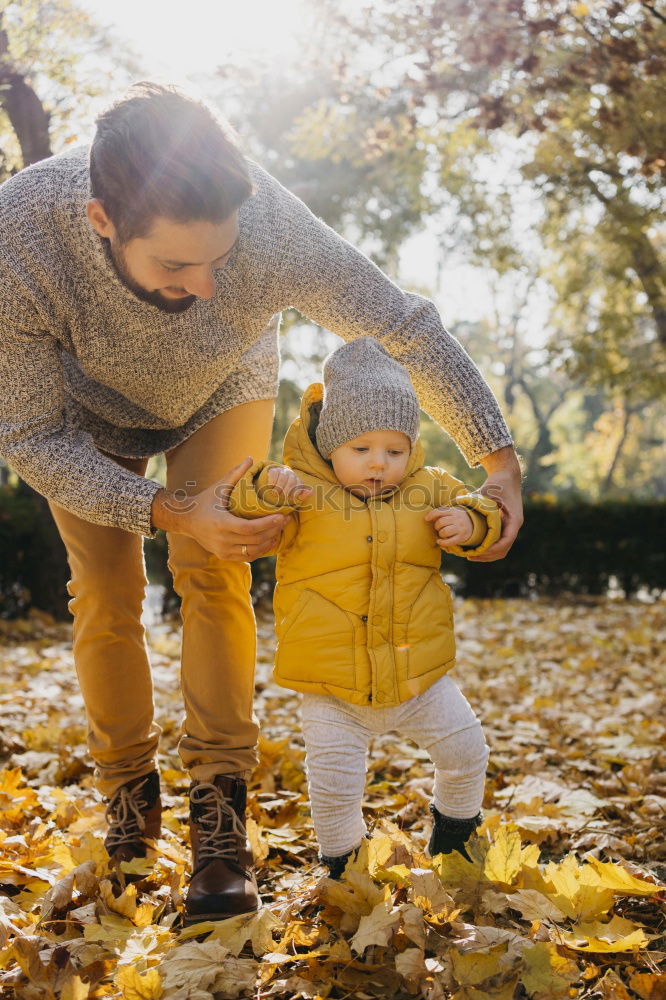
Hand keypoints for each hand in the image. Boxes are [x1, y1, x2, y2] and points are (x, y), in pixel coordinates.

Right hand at [151, 457, 288, 560]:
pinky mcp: (224, 555)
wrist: (186, 520)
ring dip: (269, 541)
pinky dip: (260, 550)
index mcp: (220, 523)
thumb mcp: (219, 487)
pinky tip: (269, 540)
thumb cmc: (205, 500)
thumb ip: (236, 473)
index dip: (267, 524)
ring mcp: (222, 550)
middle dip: (273, 530)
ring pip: (252, 551)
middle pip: (254, 540)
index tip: (282, 516)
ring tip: (280, 530)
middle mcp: (221, 539)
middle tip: (286, 520)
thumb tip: (251, 458)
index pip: (249, 528)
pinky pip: (247, 556)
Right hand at [265, 465, 311, 503]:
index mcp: (297, 480)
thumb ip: (302, 495)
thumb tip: (311, 492)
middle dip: (286, 491)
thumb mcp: (294, 494)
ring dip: (278, 488)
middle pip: (291, 482)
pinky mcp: (274, 470)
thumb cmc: (285, 491)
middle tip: (280, 498)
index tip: (289, 499)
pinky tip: (270, 487)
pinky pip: (274, 475)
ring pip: (283, 479)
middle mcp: (291, 474)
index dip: (294, 493)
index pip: (299, 486)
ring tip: (274, 494)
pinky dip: (272, 482)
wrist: (273, 481)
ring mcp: (283, 471)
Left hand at [425, 506, 473, 547]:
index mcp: (453, 510)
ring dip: (440, 533)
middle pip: (441, 522)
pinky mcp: (462, 537)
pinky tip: (439, 541)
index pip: (439, 511)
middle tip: (438, 528)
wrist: (473, 524)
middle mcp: (457, 519)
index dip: (431, 515)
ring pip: (444, 532)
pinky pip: (449, 541)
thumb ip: (441, 513)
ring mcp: (460, 528)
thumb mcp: (451, 512)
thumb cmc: (456, 518)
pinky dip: (442, 542)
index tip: (426, 519)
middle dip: (436, 526)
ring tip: (441, 533)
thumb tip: (427, 517)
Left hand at [470, 446, 522, 561]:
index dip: (492, 549)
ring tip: (471, 556)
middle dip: (487, 556)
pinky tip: (476, 547)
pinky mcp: (506, 526)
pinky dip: (489, 547)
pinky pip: (499, 542)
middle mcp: (515, 525)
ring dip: (488, 555)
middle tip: (470, 556)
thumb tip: (456, 504)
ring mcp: (511, 527)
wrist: (507, 475)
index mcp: (514, 519)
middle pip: (503, 549)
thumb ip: (474, 500)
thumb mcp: (487, 491)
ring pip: (502, 549)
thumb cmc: (498, 482)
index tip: (478, 551)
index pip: (506, 541)